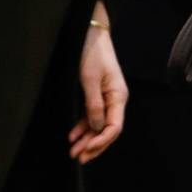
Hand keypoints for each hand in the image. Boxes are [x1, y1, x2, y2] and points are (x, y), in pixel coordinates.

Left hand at [70, 19, 127, 162]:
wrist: (90, 33)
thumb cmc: (91, 53)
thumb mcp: (89, 80)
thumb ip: (93, 105)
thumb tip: (96, 128)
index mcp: (119, 96)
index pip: (114, 127)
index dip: (101, 141)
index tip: (86, 150)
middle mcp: (116, 99)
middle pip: (108, 130)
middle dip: (94, 145)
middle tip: (78, 157)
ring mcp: (108, 97)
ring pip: (99, 125)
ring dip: (87, 139)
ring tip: (73, 151)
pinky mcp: (98, 94)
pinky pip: (92, 116)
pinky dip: (83, 127)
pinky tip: (73, 136)